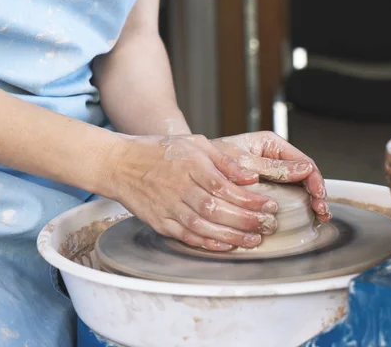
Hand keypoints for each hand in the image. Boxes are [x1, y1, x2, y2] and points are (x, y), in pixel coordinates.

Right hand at [109, 134, 279, 250]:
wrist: (120, 165)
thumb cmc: (161, 152)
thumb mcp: (196, 144)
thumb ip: (225, 161)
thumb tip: (251, 177)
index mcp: (191, 165)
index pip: (226, 187)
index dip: (250, 200)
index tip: (270, 205)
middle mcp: (180, 188)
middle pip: (217, 210)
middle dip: (246, 221)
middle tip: (268, 226)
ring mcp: (168, 207)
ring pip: (204, 227)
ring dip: (232, 236)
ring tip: (254, 240)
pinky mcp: (160, 222)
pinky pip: (187, 237)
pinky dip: (208, 244)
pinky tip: (227, 246)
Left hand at [211, 131, 330, 220]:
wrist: (190, 165)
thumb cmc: (212, 156)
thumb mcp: (243, 161)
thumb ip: (272, 167)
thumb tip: (305, 169)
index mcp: (272, 145)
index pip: (303, 162)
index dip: (315, 180)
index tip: (318, 196)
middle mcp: (274, 159)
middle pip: (305, 176)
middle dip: (317, 194)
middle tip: (321, 212)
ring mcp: (270, 174)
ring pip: (298, 188)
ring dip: (310, 203)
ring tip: (317, 217)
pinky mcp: (264, 189)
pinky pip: (285, 197)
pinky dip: (297, 208)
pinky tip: (304, 218)